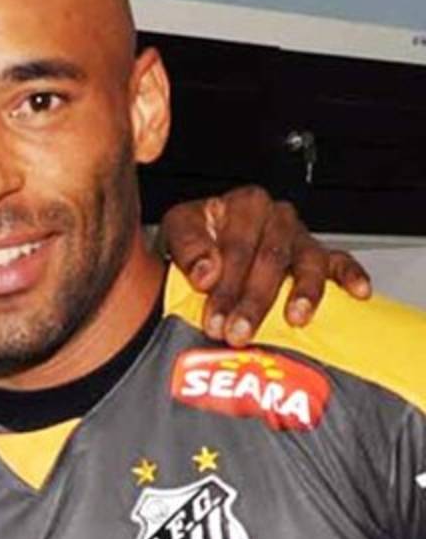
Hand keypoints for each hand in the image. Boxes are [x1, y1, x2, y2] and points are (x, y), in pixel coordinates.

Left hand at [160, 186, 371, 346]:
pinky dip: (351, 276)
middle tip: (238, 333)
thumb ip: (188, 248)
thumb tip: (205, 273)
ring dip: (301, 294)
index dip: (224, 285)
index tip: (213, 318)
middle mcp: (276, 217)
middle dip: (253, 301)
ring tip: (294, 319)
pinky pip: (341, 263)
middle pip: (270, 259)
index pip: (236, 246)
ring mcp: (301, 237)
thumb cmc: (198, 240)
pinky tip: (357, 293)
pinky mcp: (322, 255)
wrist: (211, 252)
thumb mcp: (180, 230)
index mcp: (243, 204)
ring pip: (307, 263)